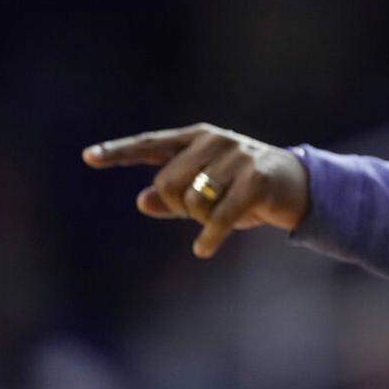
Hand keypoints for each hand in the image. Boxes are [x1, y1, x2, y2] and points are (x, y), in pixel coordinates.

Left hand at [82, 123, 309, 258]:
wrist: (300, 186)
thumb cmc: (246, 188)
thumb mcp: (208, 191)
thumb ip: (174, 197)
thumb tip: (141, 201)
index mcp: (198, 138)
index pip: (151, 144)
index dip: (119, 152)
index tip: (88, 158)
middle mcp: (215, 141)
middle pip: (168, 184)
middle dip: (179, 208)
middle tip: (202, 214)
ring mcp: (238, 157)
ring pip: (194, 202)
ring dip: (202, 220)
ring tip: (219, 219)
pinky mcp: (256, 179)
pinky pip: (219, 216)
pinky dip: (209, 237)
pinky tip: (203, 250)